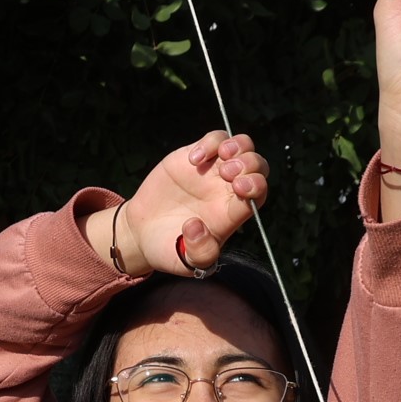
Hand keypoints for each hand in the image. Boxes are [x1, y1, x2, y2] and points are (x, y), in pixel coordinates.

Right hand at [83, 131, 269, 276]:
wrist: (142, 232)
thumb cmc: (169, 248)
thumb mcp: (184, 261)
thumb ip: (199, 252)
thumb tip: (197, 226)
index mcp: (232, 213)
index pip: (257, 194)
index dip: (255, 185)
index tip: (239, 187)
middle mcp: (228, 189)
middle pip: (257, 167)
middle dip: (250, 163)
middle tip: (227, 172)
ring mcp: (214, 170)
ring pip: (243, 146)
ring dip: (239, 146)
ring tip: (222, 156)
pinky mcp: (197, 157)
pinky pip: (216, 139)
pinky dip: (210, 142)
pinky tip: (194, 160)